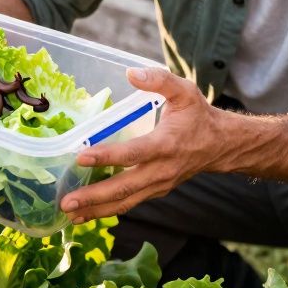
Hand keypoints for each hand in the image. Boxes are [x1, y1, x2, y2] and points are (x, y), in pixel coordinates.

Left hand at [60, 67, 222, 223]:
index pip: (133, 153)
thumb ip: (160, 80)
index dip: (107, 156)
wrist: (220, 145)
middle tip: (67, 202)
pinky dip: (107, 210)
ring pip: (125, 202)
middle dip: (94, 196)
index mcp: (166, 144)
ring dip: (96, 210)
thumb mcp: (185, 91)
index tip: (81, 157)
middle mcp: (161, 169)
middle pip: (124, 187)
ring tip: (70, 214)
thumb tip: (131, 73)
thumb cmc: (199, 116)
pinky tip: (86, 213)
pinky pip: (130, 203)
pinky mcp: (156, 191)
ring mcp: (159, 184)